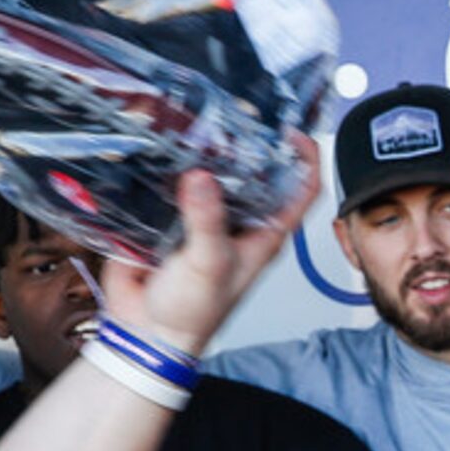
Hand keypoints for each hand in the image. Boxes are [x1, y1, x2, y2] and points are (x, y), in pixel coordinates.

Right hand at [101, 144, 320, 359]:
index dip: (306, 160)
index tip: (292, 133)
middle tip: (226, 118)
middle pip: (253, 173)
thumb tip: (202, 177)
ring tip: (188, 124)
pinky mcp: (168, 216)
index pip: (301, 192)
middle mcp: (238, 221)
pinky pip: (170, 183)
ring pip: (210, 173)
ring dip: (200, 152)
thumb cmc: (190, 314)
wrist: (143, 332)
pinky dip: (165, 166)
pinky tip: (156, 146)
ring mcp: (204, 216)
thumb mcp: (209, 265)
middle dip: (244, 145)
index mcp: (264, 234)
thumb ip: (206, 221)